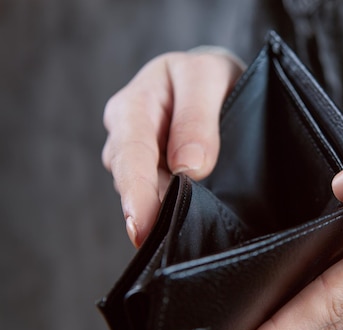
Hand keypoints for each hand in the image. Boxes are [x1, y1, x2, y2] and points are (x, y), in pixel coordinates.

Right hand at [102, 49, 243, 246]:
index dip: (136, 194)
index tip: (143, 227)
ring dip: (161, 214)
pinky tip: (184, 225)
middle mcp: (128, 138)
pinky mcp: (156, 179)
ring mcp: (141, 162)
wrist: (214, 82)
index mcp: (133, 107)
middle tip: (171, 241)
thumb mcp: (207, 78)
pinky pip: (158, 200)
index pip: (131, 156)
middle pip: (131, 182)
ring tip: (183, 234)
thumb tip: (189, 167)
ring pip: (143, 196)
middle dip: (148, 212)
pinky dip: (169, 213)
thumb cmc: (209, 76)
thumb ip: (197, 119)